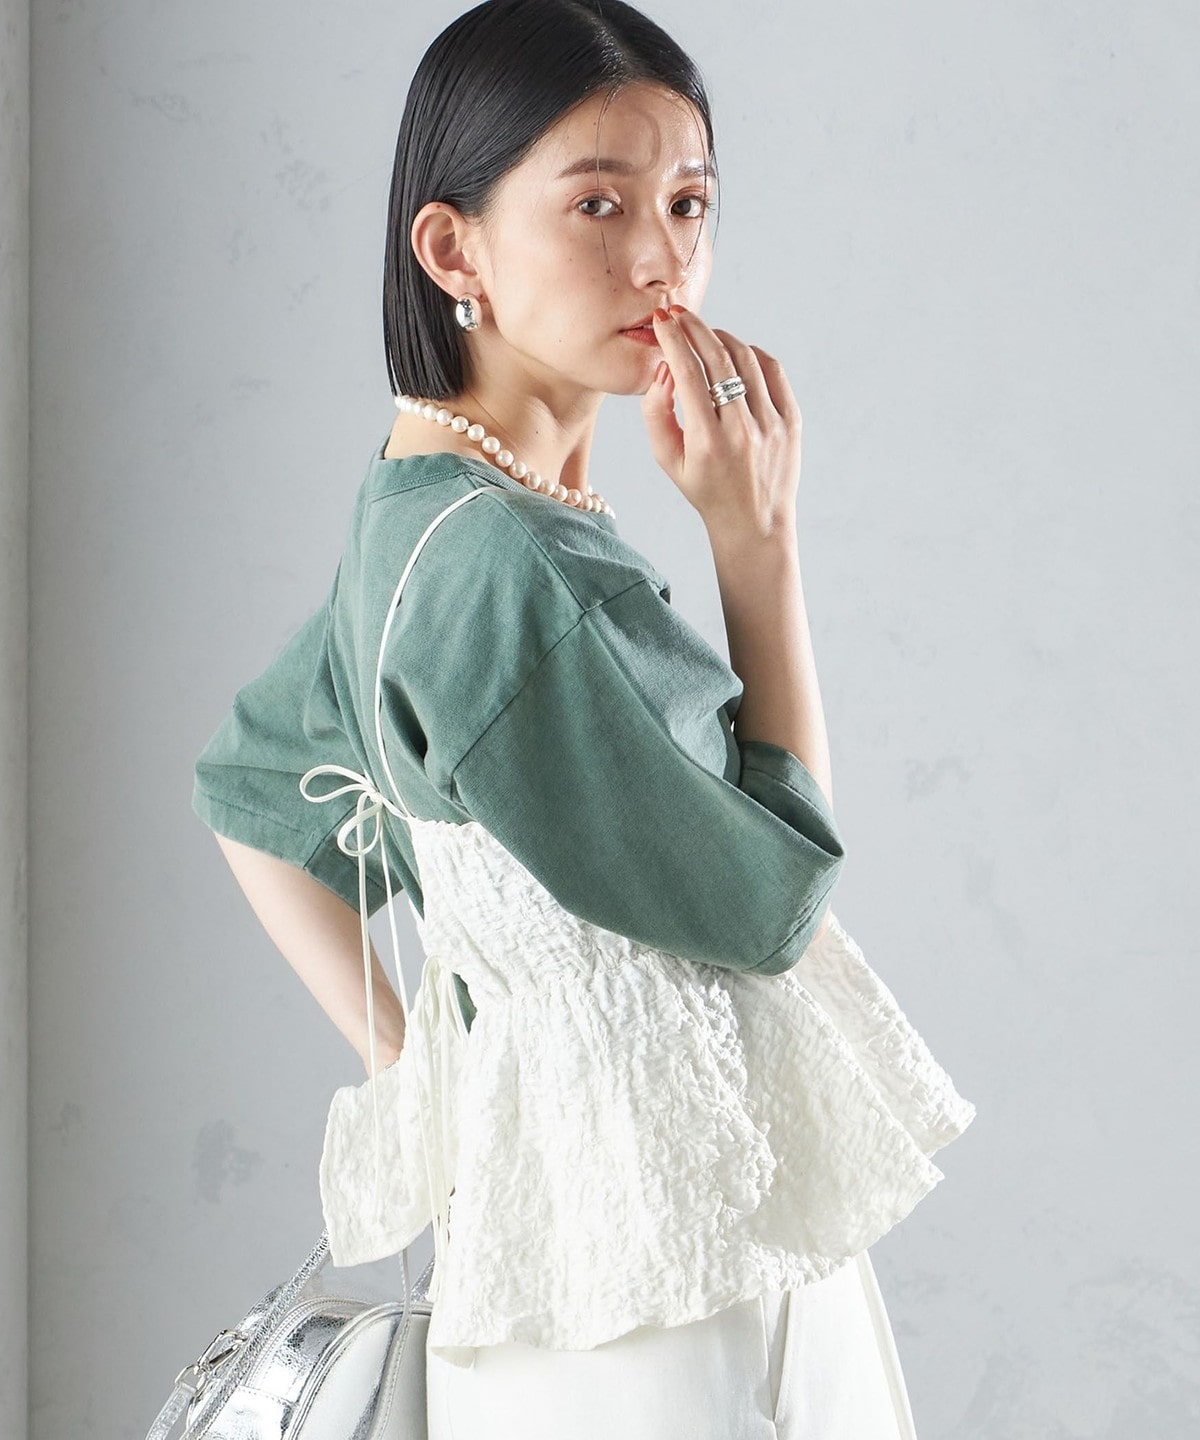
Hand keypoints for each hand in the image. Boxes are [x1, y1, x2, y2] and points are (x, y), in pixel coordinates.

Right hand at [639, 304, 802, 538]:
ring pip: (745, 359)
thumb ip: (656, 412)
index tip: (661, 320)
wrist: (754, 522)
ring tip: (704, 334)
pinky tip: (735, 354)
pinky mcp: (792, 421)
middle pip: (717, 358)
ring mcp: (771, 424)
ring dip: (721, 338)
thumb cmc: (704, 489)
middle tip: (679, 313)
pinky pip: (771, 371)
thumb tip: (665, 368)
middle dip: (695, 328)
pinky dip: (751, 354)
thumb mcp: (667, 460)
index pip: (688, 373)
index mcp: (707, 441)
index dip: (672, 339)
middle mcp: (742, 430)